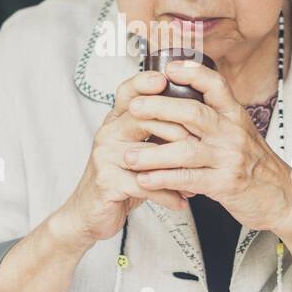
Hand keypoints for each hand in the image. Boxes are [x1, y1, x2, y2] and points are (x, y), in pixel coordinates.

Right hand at [61, 69, 197, 244]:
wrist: (90, 213)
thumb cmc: (121, 178)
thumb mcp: (137, 150)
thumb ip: (156, 132)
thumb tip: (197, 117)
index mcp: (116, 120)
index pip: (128, 92)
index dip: (145, 82)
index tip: (165, 79)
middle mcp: (108, 133)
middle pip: (143, 116)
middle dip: (177, 130)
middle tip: (200, 146)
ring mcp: (105, 156)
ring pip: (147, 153)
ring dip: (176, 169)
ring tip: (196, 180)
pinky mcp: (107, 181)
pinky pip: (145, 185)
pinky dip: (167, 195)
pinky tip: (181, 201)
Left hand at [120, 59, 291, 231]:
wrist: (284, 199)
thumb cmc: (256, 167)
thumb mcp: (241, 135)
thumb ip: (216, 120)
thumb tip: (180, 106)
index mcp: (235, 117)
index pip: (216, 85)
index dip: (192, 73)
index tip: (168, 67)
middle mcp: (233, 133)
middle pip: (193, 112)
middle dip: (159, 108)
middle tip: (134, 108)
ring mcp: (229, 158)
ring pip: (185, 149)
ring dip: (153, 153)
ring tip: (128, 155)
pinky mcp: (225, 184)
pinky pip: (188, 179)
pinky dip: (163, 179)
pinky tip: (144, 180)